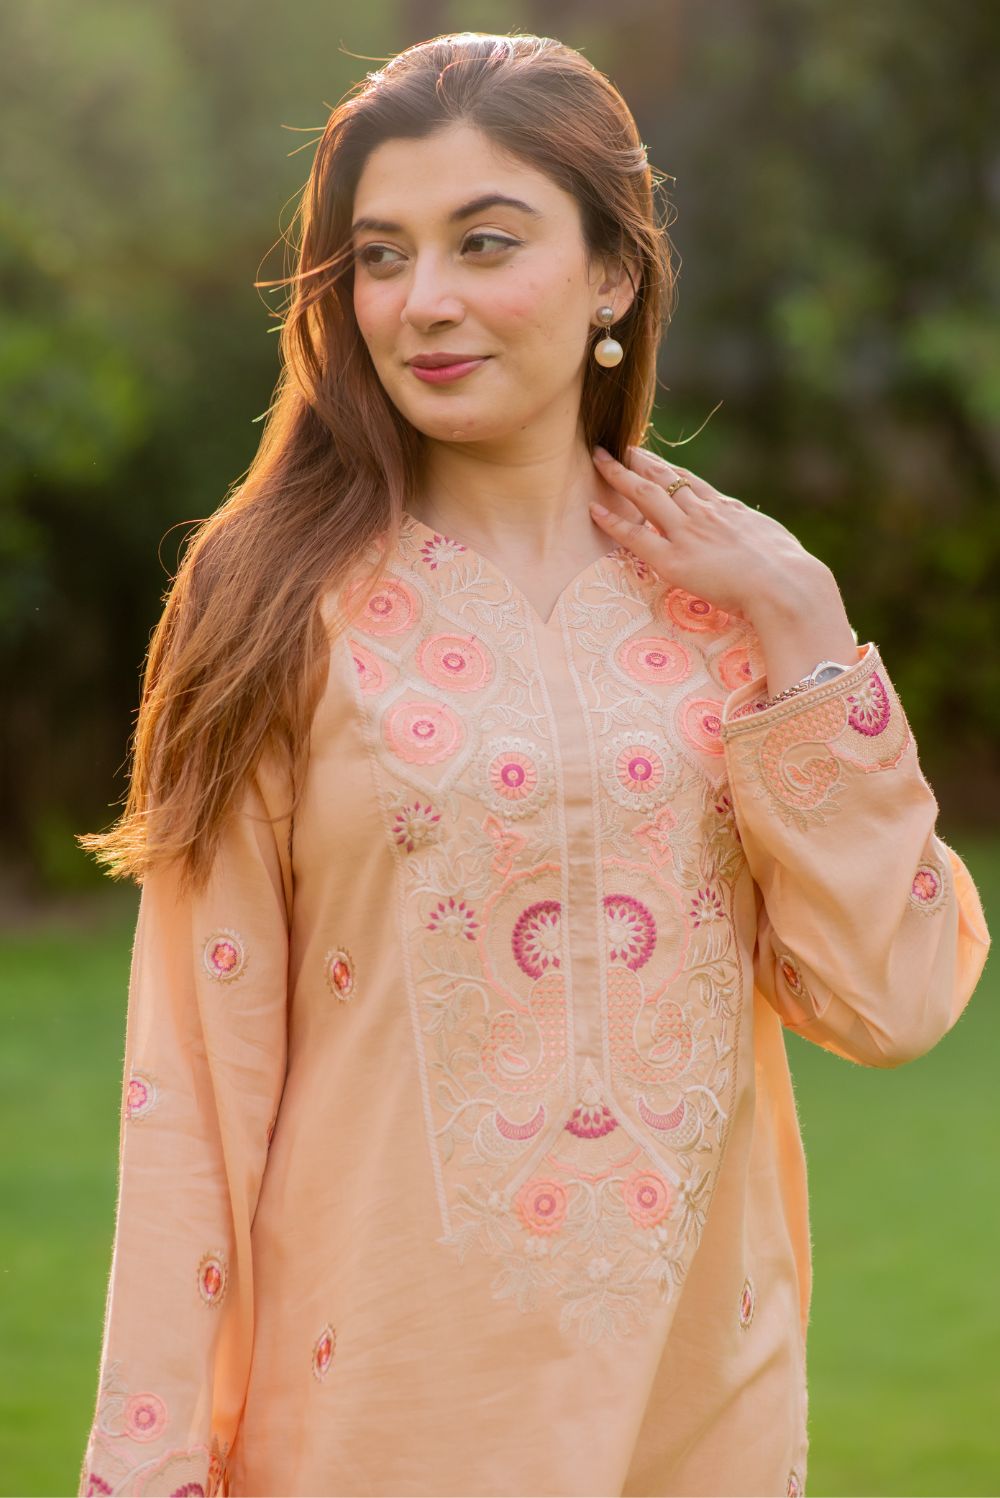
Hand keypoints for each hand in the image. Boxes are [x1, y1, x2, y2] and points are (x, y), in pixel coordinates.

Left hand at [589, 445, 825, 622]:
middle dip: (639, 460)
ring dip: (619, 475)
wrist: (786, 584)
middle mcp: (703, 514)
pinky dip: (613, 521)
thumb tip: (763, 539)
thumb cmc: (791, 571)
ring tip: (600, 460)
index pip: (691, 483)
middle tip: (619, 447)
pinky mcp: (674, 560)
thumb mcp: (773, 540)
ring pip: (645, 495)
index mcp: (728, 509)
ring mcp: (686, 534)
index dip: (669, 469)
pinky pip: (635, 536)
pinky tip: (595, 509)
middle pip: (664, 478)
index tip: (654, 459)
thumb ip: (757, 535)